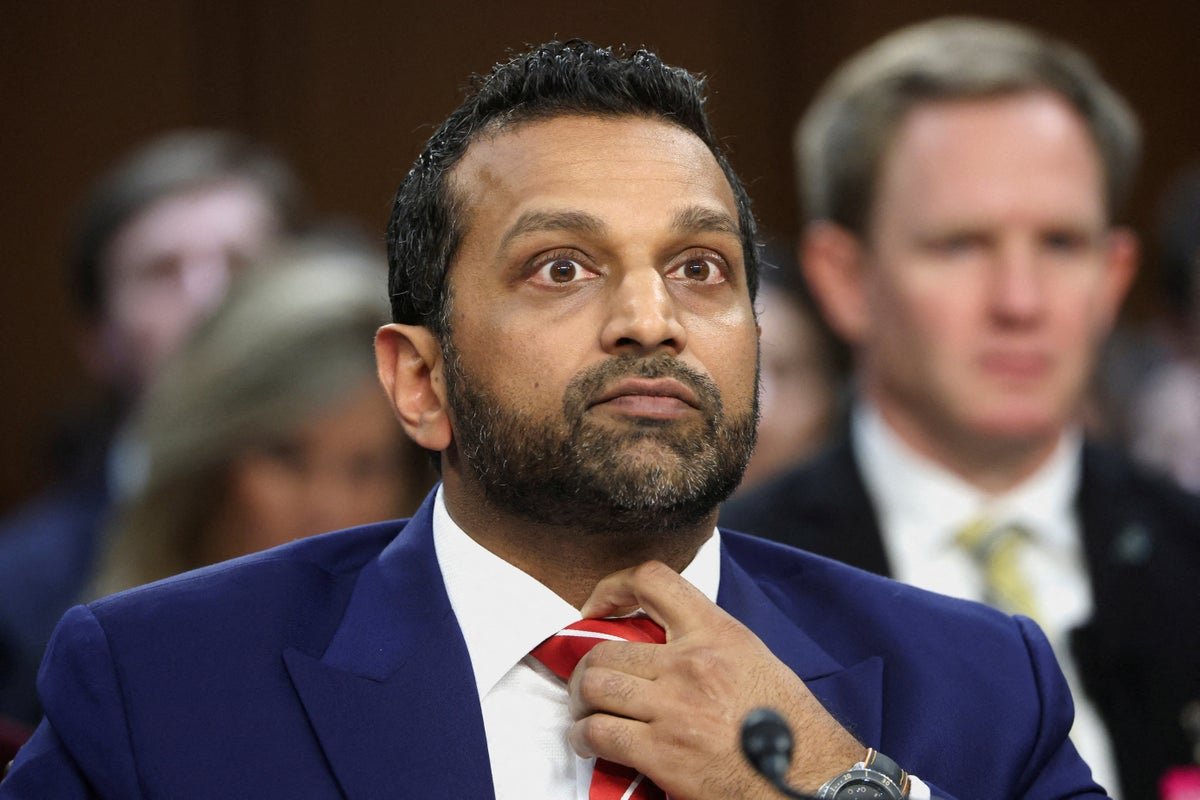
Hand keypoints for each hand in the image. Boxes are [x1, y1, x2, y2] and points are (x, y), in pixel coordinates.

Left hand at [569, 560, 862, 798]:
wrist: (809, 776)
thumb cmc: (787, 726)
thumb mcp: (753, 659)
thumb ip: (707, 642)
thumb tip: (661, 644)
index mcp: (718, 633)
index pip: (653, 580)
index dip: (613, 586)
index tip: (597, 607)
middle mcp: (691, 663)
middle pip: (605, 648)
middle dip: (586, 668)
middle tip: (589, 683)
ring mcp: (673, 707)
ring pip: (593, 687)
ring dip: (582, 702)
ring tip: (588, 713)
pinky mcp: (661, 751)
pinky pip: (598, 733)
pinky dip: (583, 738)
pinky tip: (591, 743)